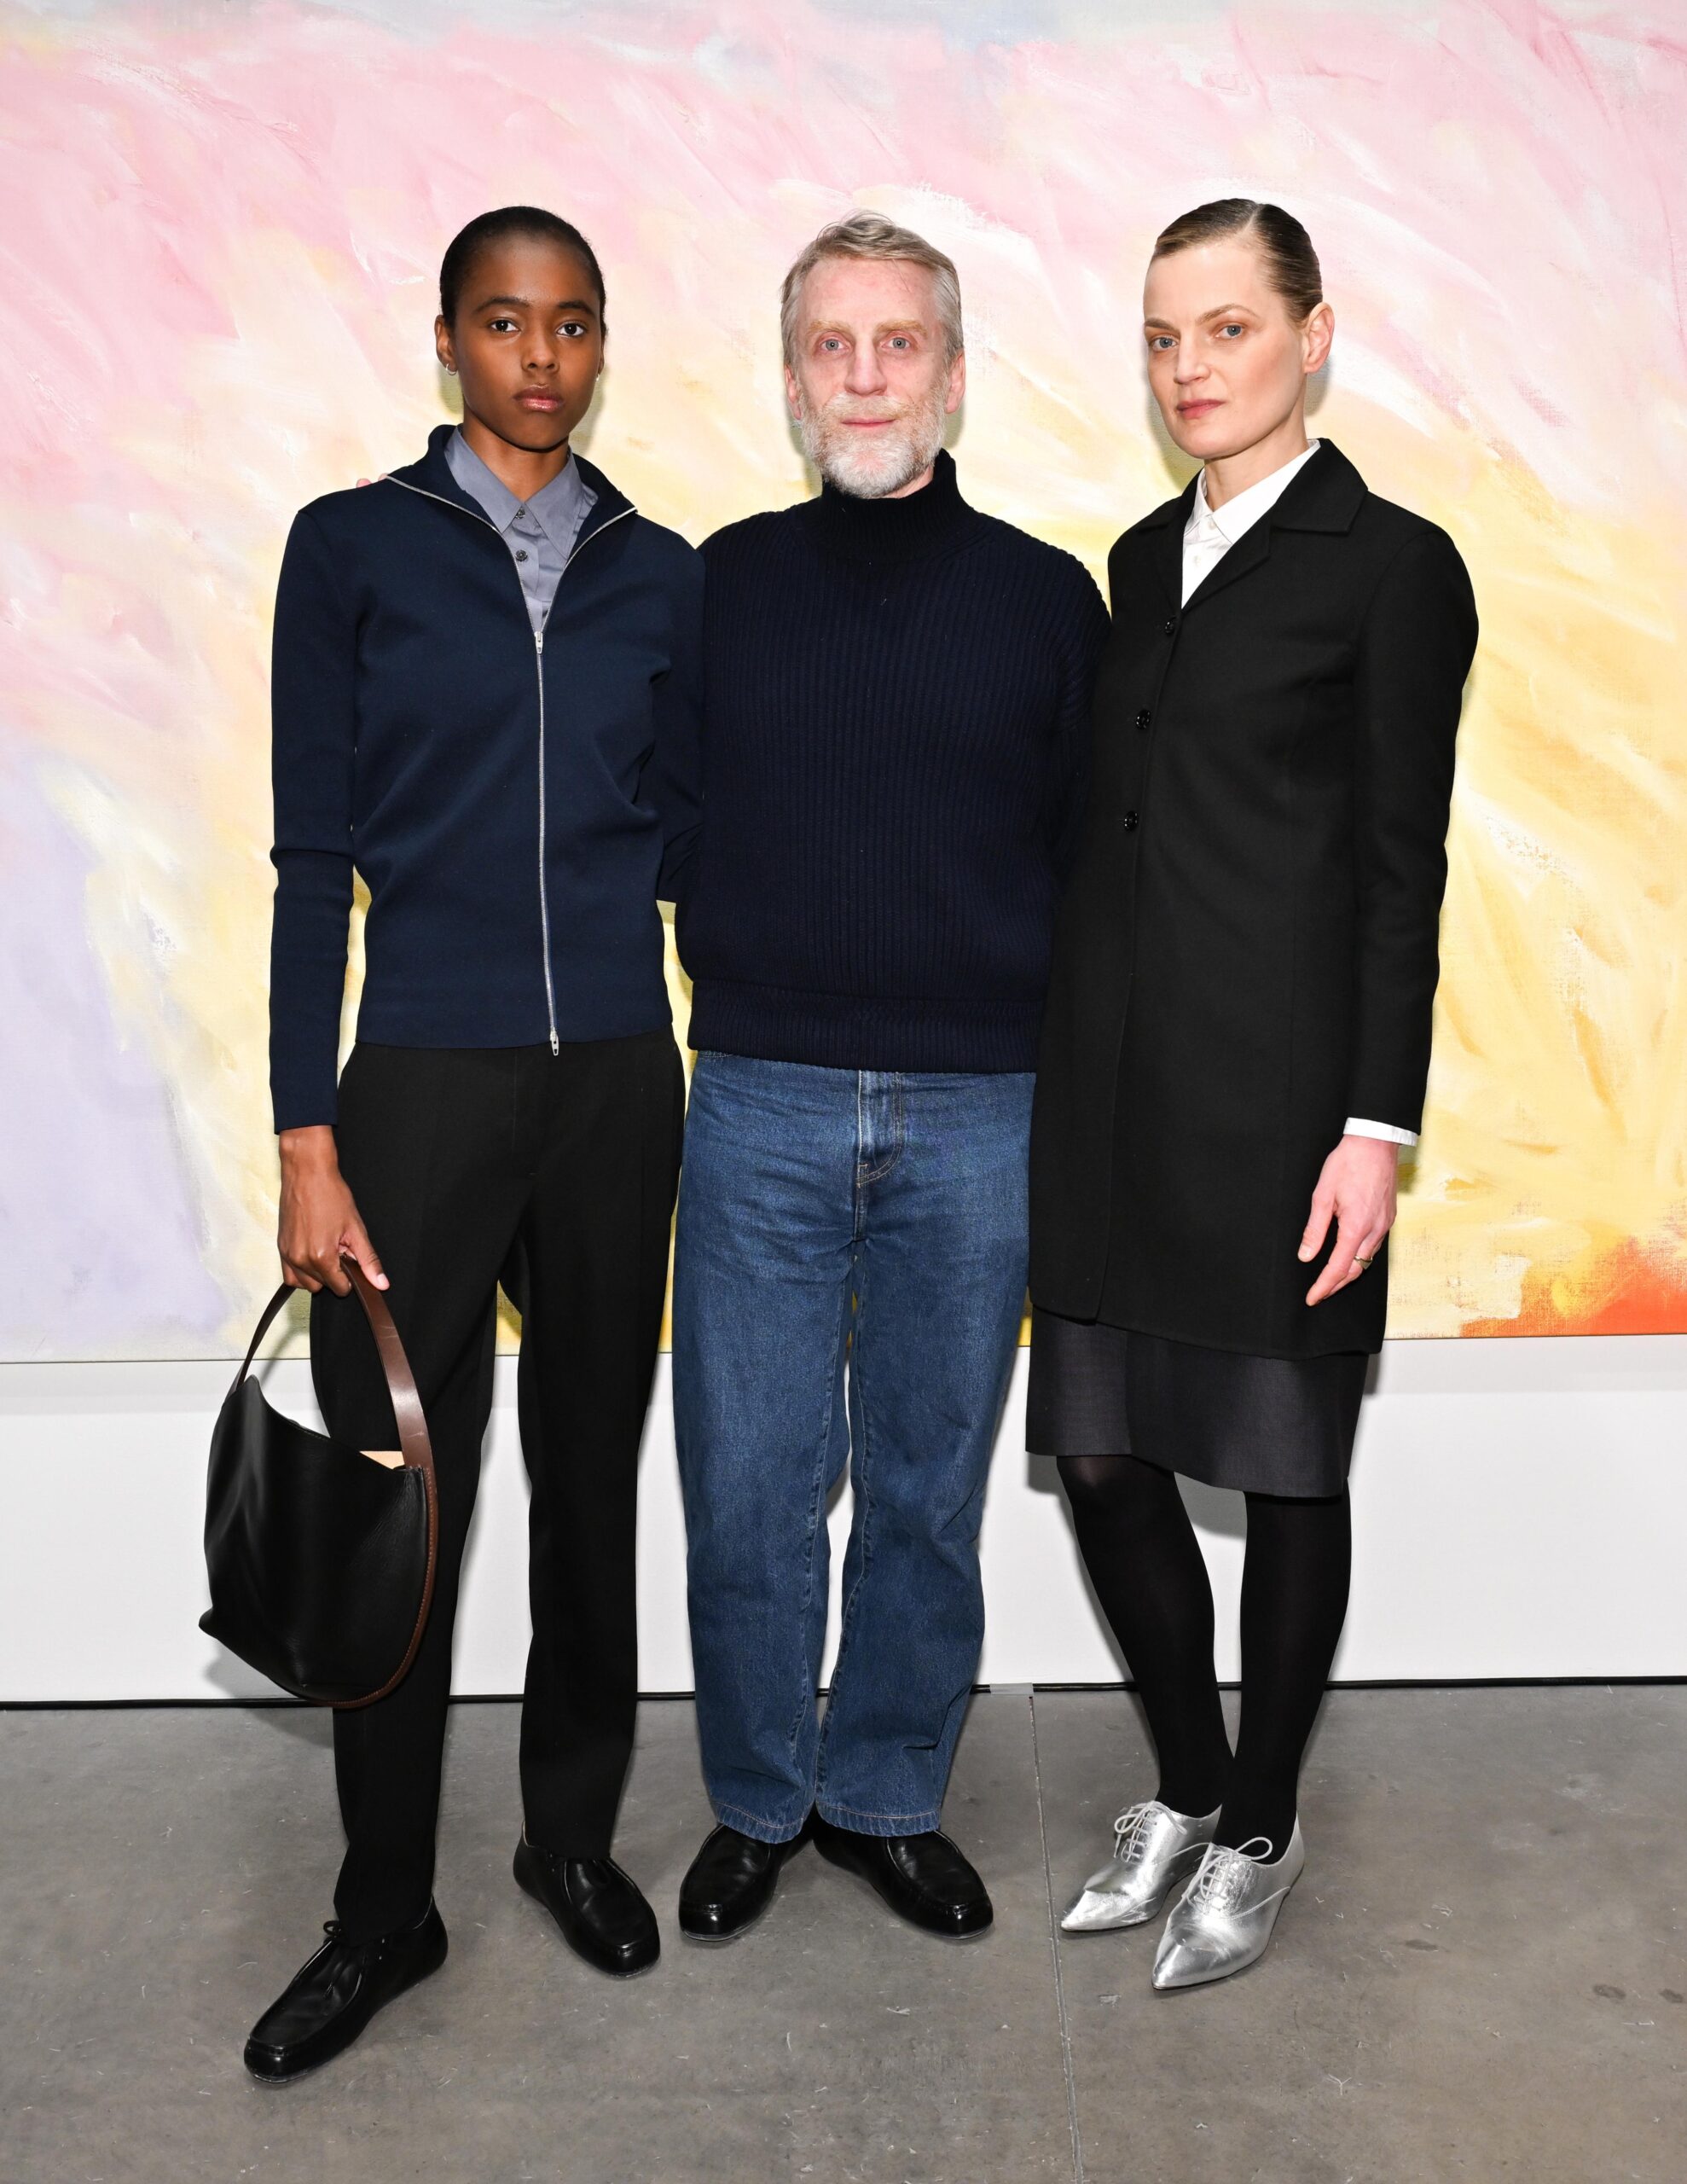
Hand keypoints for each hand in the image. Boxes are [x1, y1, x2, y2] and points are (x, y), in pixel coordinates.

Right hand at [277, 1126, 387, 1295]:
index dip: (350, 1277)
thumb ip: (368, 1260)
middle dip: (334, 1273)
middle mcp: (299, 1259)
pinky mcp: (280, 1247)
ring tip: (325, 1249)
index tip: (350, 1259)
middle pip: (321, 1286)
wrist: (307, 1172)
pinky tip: (312, 1252)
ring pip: (304, 1283)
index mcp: (320, 1257)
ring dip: (317, 1274)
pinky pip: (290, 1274)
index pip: (339, 1288)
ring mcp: (287, 1254)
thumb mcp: (356, 1228)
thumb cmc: (331, 1194)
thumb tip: (381, 1283)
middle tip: (339, 1249)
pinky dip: (301, 1271)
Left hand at [1297, 1135, 1397, 1305]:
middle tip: (1319, 1292)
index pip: (1338, 1268)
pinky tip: (1349, 1255)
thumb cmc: (1348, 1163)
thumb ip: (1315, 1229)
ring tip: (1330, 1279)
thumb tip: (1306, 1254)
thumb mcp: (1323, 1195)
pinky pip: (1374, 1246)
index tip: (1312, 1297)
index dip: (1324, 1286)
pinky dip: (1360, 1257)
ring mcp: (1385, 1224)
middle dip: (1336, 1285)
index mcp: (1356, 1226)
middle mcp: (1375, 1230)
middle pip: (1355, 1270)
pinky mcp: (1389, 1218)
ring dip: (1349, 1272)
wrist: (1376, 1142)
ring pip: (1367, 1260)